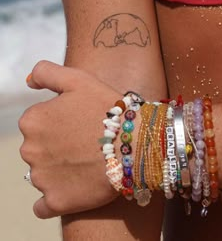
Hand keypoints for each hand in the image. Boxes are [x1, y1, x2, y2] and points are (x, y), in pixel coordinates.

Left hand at [19, 61, 120, 218]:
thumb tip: (28, 81)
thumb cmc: (107, 108)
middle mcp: (29, 149)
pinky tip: (72, 188)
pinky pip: (44, 204)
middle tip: (84, 143)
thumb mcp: (77, 79)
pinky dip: (55, 197)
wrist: (135, 143)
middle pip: (39, 148)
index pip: (39, 122)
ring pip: (43, 173)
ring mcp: (41, 178)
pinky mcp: (55, 201)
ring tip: (85, 162)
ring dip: (59, 170)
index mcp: (32, 120)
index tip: (79, 122)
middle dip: (57, 145)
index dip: (60, 121)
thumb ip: (46, 73)